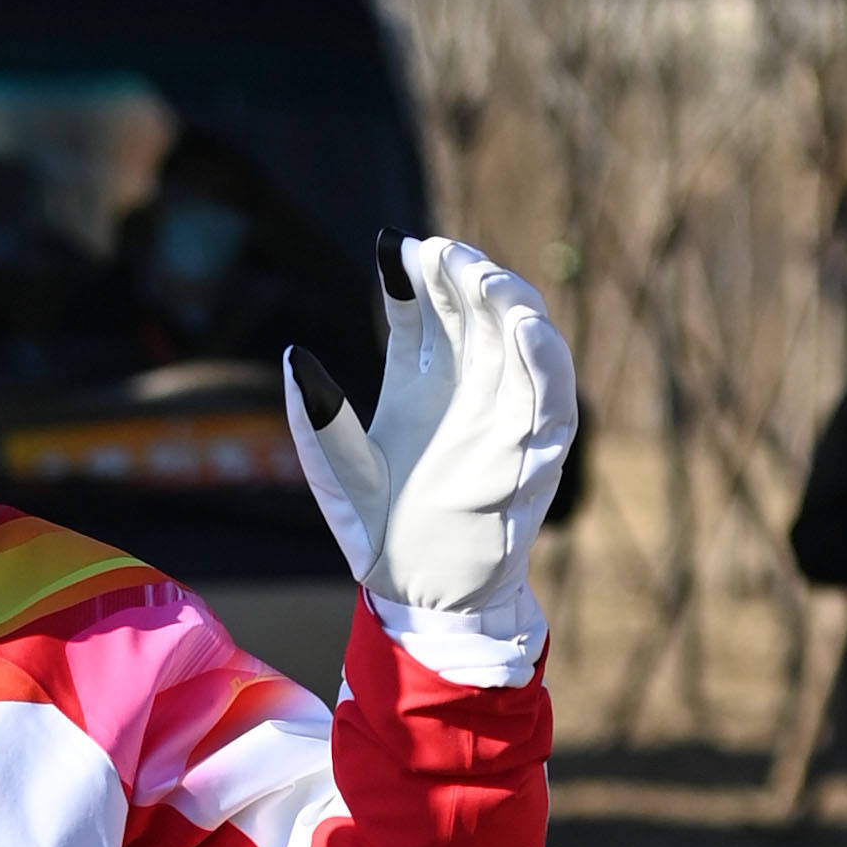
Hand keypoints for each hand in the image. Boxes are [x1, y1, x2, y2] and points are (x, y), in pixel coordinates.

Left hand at [286, 233, 575, 673]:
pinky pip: (549, 395)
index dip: (416, 273)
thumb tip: (296, 356)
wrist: (417, 599)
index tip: (395, 246)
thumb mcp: (339, 471)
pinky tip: (524, 325)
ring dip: (506, 301)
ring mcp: (504, 415)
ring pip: (519, 338)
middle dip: (462, 273)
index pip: (426, 310)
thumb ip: (319, 417)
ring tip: (477, 274)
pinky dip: (543, 357)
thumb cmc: (381, 537)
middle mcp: (467, 390)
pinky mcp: (535, 450)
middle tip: (438, 252)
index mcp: (420, 384)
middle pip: (475, 310)